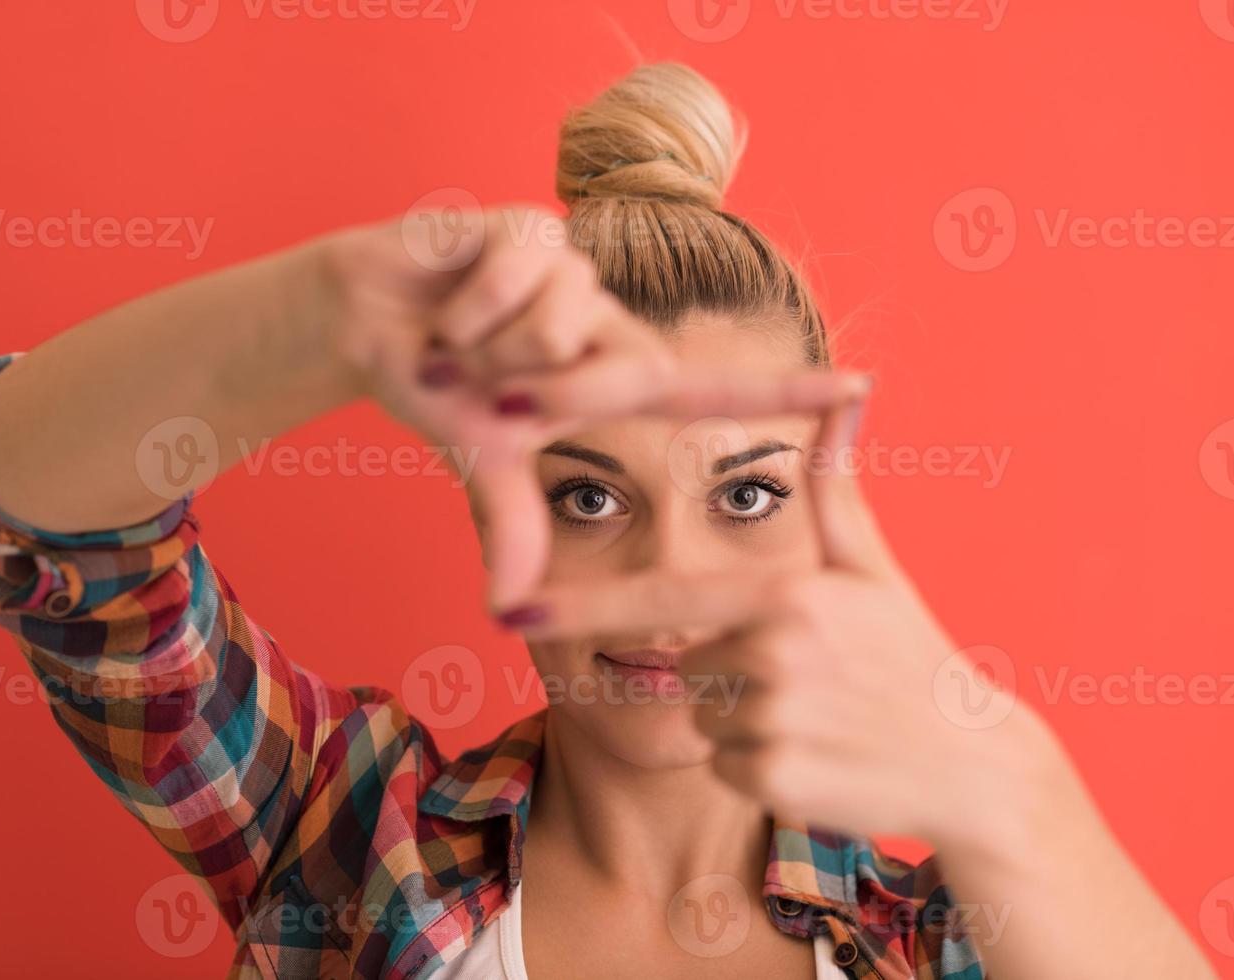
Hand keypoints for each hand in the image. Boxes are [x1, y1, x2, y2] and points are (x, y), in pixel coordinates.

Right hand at [318, 206, 867, 606]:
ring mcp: (578, 269)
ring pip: (563, 329)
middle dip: (545, 398)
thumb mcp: (483, 464)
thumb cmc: (439, 389)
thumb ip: (512, 525)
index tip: (864, 388)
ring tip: (458, 342)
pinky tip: (446, 305)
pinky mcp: (535, 226)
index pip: (712, 391)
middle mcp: (610, 321)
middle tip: (479, 392)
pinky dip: (469, 310)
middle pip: (628, 375)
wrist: (369, 323)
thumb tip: (504, 612)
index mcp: (613, 376)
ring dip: (491, 352)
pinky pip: (518, 282)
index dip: (785, 394)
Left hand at [505, 395, 1067, 847]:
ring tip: (817, 715)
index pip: (660, 599)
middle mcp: (770, 655)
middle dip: (728, 670)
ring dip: (741, 720)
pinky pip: (722, 766)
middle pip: (686, 662)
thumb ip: (835, 486)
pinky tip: (818, 757)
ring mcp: (770, 722)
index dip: (582, 604)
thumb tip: (847, 391)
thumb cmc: (913, 656)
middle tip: (807, 679)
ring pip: (700, 716)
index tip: (509, 606)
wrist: (972, 765)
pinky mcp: (772, 782)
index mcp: (783, 595)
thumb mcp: (872, 568)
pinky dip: (757, 766)